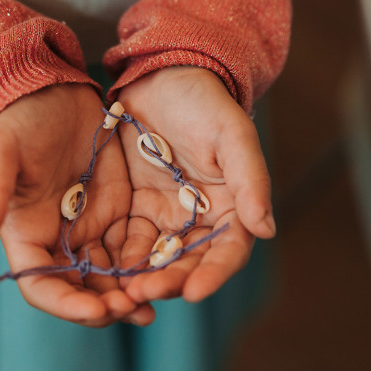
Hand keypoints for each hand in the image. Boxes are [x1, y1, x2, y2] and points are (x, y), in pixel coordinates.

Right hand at [0, 83, 154, 326]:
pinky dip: (147, 267)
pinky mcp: (116, 212)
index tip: (96, 310)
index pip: (42, 285)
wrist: (48, 92)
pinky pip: (133, 249)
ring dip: (129, 295)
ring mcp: (88, 229)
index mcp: (26, 237)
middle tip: (135, 310)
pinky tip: (168, 275)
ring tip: (153, 306)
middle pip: (81, 290)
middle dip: (106, 306)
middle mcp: (57, 242)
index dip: (67, 304)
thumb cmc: (16, 120)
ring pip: (110, 277)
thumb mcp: (1, 152)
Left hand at [115, 67, 275, 302]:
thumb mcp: (231, 134)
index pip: (228, 250)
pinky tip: (103, 271)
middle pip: (189, 261)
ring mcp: (168, 216)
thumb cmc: (204, 101)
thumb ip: (250, 179)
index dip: (213, 274)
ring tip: (122, 293)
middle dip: (169, 281)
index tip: (194, 293)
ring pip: (157, 258)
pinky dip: (119, 259)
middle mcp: (203, 219)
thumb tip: (267, 229)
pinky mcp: (136, 209)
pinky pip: (128, 241)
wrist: (162, 75)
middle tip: (144, 295)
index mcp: (234, 206)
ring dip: (142, 278)